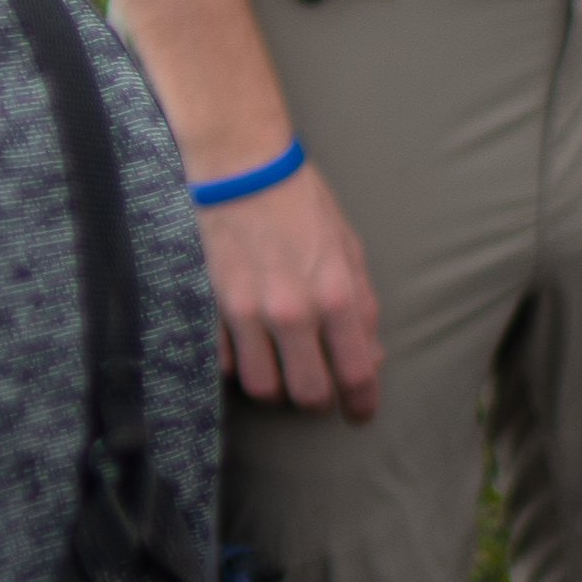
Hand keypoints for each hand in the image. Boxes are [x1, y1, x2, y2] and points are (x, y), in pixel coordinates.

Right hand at [208, 155, 380, 418]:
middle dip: (316, 400)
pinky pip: (224, 361)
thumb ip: (362, 306)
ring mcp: (246, 311)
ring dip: (274, 386)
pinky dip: (238, 362)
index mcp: (335, 295)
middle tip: (318, 389)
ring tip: (280, 368)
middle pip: (306, 393)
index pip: (356, 373)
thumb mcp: (349, 250)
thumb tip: (370, 354)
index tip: (359, 413)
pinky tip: (247, 345)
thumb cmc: (302, 204)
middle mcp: (292, 311)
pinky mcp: (211, 306)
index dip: (361, 404)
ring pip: (261, 386)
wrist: (240, 168)